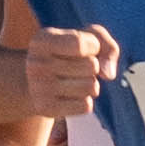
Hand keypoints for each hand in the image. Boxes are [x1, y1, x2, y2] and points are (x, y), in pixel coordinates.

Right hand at [0, 24, 122, 124]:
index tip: (85, 47)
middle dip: (93, 66)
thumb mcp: (85, 37)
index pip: (80, 43)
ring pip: (92, 87)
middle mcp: (36, 63)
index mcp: (41, 40)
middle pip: (92, 66)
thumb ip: (105, 43)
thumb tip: (109, 74)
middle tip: (76, 66)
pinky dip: (84, 100)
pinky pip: (86, 106)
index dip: (93, 46)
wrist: (37, 81)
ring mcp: (38, 87)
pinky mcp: (46, 108)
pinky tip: (70, 95)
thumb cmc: (68, 54)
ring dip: (90, 84)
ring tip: (74, 80)